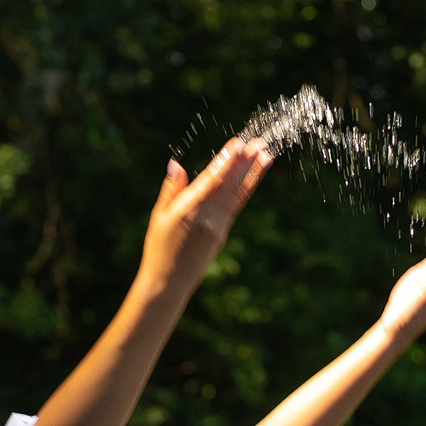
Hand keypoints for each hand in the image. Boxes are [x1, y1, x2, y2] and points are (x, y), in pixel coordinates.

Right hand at [138, 137, 271, 294]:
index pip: (212, 181)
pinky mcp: (222, 234)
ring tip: (266, 155)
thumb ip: (171, 190)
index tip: (239, 143)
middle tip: (260, 143)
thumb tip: (176, 164)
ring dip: (252, 174)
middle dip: (245, 163)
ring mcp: (217, 227)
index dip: (227, 161)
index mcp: (188, 210)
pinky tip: (253, 177)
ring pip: (237, 195)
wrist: (169, 282)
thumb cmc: (159, 247)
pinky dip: (246, 189)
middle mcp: (207, 218)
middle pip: (229, 185)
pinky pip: (236, 206)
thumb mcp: (159, 217)